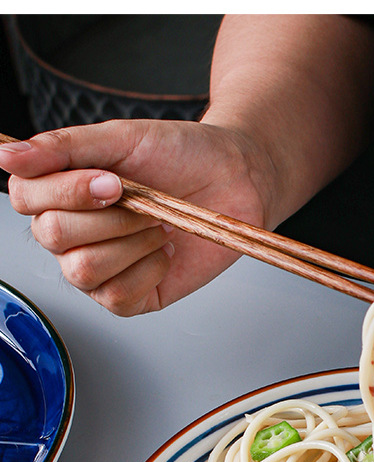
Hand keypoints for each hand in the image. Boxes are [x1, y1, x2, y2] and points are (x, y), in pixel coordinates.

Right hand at [0, 119, 269, 314]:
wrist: (235, 179)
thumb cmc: (181, 156)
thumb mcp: (121, 138)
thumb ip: (63, 148)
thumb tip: (7, 156)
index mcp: (61, 192)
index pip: (26, 199)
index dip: (65, 191)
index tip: (111, 178)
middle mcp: (74, 234)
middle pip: (52, 236)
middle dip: (106, 216)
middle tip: (140, 198)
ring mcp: (102, 269)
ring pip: (83, 270)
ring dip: (128, 242)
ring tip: (157, 222)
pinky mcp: (133, 296)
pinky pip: (118, 297)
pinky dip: (147, 270)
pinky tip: (165, 251)